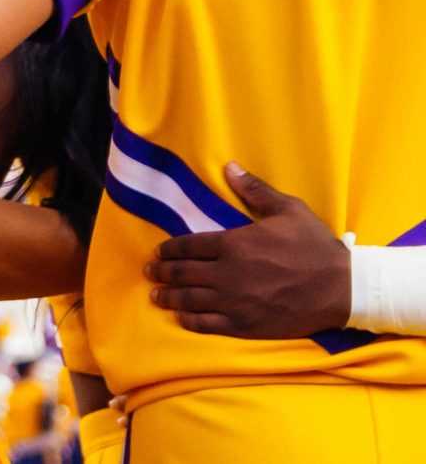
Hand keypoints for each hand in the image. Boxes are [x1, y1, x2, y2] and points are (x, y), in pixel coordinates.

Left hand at [147, 163, 349, 337]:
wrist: (344, 290)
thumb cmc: (315, 247)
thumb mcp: (288, 210)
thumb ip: (255, 191)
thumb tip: (229, 167)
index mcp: (234, 244)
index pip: (188, 246)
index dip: (169, 250)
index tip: (158, 252)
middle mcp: (228, 274)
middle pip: (183, 273)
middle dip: (162, 272)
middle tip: (149, 272)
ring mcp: (235, 302)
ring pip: (190, 300)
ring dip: (169, 297)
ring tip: (157, 295)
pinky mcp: (246, 325)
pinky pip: (209, 325)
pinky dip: (191, 321)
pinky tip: (182, 318)